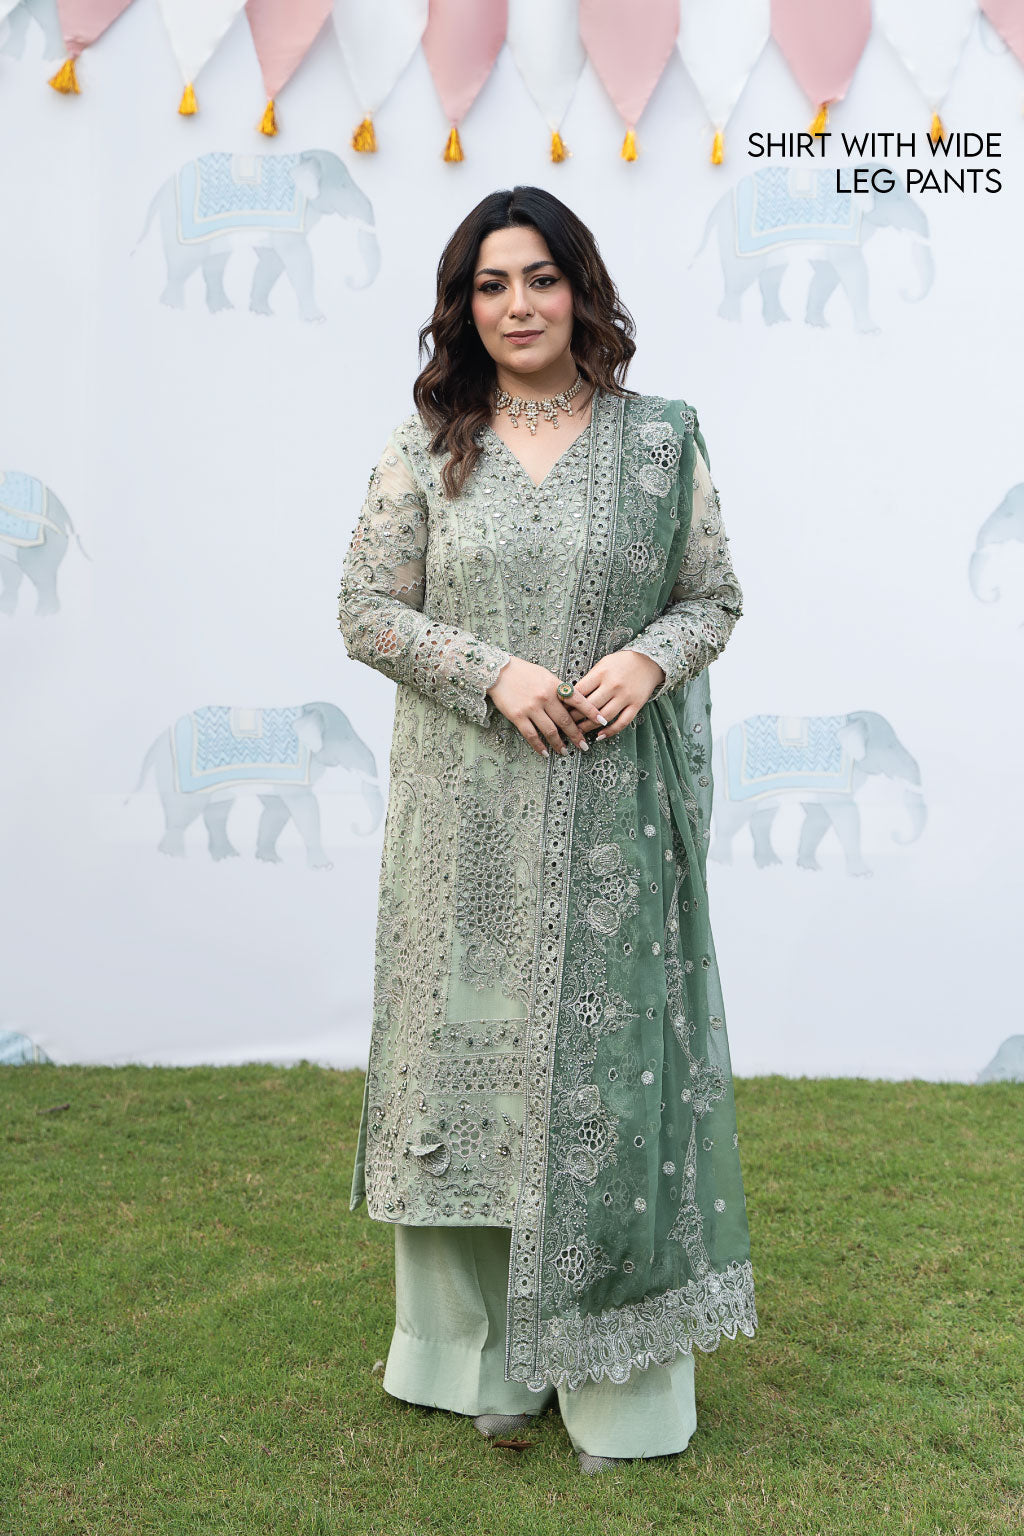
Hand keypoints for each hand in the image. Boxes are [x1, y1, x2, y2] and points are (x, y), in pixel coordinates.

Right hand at [486, 657, 608, 757]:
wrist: (498, 672)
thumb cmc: (523, 672)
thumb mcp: (545, 675)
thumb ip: (558, 689)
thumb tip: (572, 703)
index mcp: (554, 685)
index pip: (577, 700)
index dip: (591, 711)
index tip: (602, 721)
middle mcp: (544, 697)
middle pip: (565, 720)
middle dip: (576, 735)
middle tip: (584, 745)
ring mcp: (531, 708)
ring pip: (550, 731)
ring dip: (559, 744)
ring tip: (565, 752)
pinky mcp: (517, 716)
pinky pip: (531, 735)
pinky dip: (539, 745)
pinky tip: (545, 752)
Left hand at [564, 649, 664, 739]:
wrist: (648, 660)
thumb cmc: (621, 662)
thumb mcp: (603, 664)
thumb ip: (590, 679)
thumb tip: (572, 695)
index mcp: (601, 673)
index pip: (579, 691)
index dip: (567, 702)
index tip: (559, 709)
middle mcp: (613, 685)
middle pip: (589, 706)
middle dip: (575, 717)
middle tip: (566, 723)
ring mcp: (625, 696)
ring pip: (603, 717)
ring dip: (589, 727)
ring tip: (579, 731)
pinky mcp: (636, 705)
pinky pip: (622, 722)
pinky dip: (610, 731)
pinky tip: (600, 736)